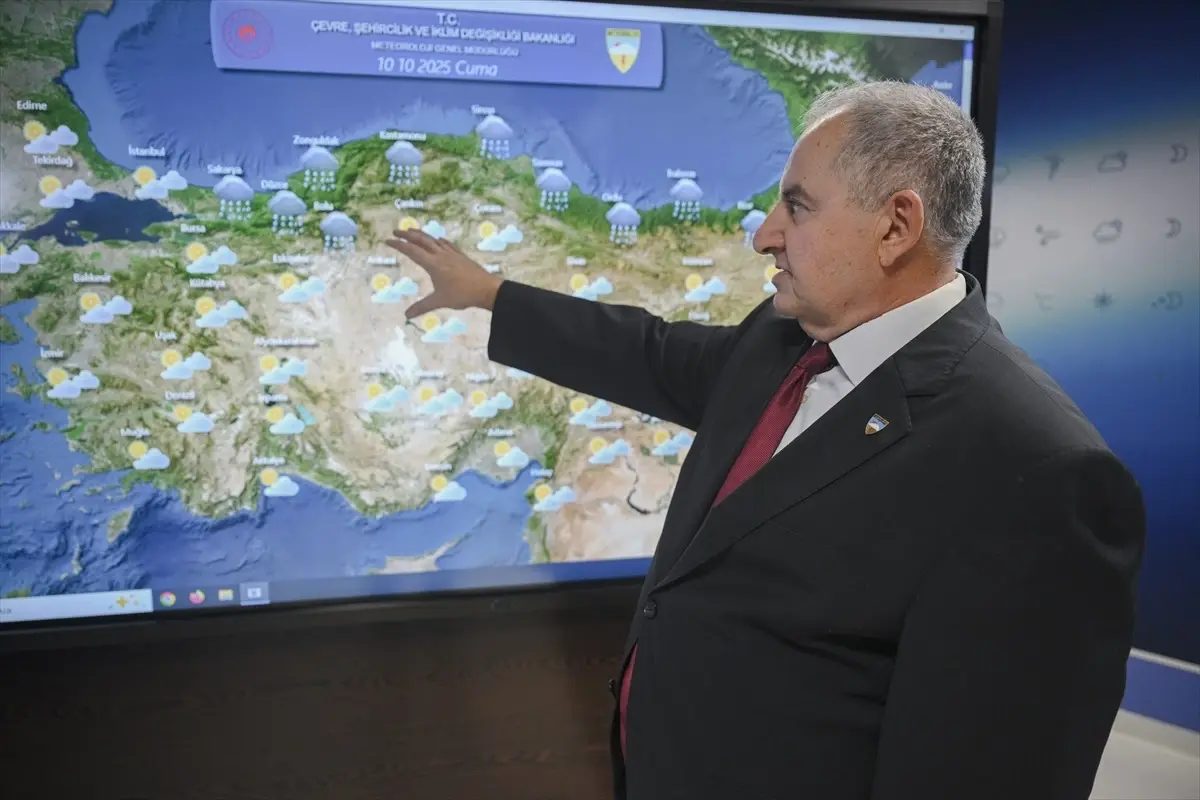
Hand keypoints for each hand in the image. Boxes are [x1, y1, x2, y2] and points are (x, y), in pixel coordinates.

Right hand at [385, 228, 503, 318]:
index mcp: (433, 264)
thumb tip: (406, 315)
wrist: (487, 289)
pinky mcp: (461, 256)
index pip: (412, 251)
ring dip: (422, 234)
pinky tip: (438, 240)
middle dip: (407, 234)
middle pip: (421, 240)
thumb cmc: (462, 295)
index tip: (388, 240)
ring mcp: (452, 254)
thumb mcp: (439, 301)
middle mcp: (441, 255)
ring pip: (434, 240)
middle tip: (396, 230)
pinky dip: (439, 240)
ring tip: (413, 231)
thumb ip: (422, 307)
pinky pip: (447, 244)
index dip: (398, 245)